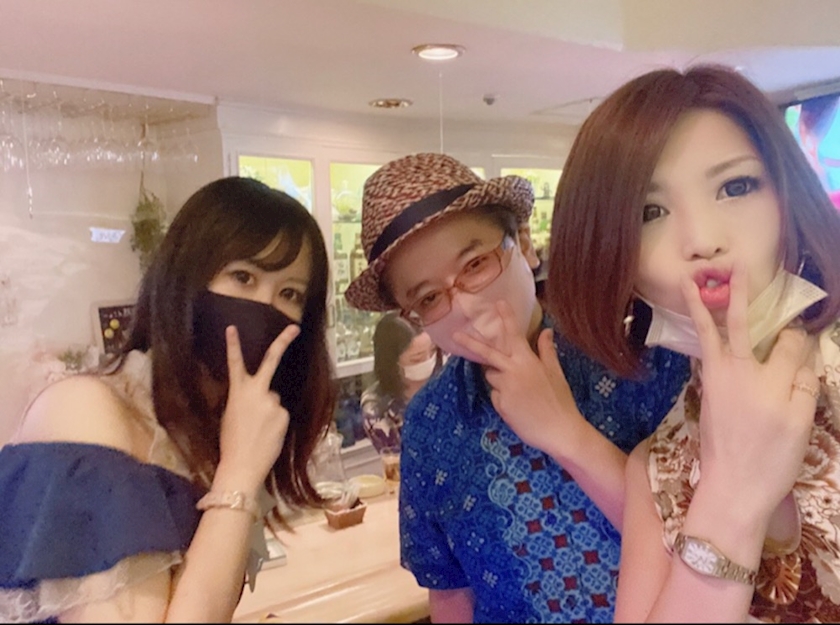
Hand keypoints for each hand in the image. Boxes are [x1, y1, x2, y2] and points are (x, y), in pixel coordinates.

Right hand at [215, 323, 300, 492]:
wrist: (242, 465)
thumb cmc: (231, 443)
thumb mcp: (231, 415)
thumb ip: (245, 400)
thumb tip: (261, 398)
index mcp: (237, 392)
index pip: (235, 363)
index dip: (233, 345)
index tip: (232, 327)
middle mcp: (257, 391)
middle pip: (272, 360)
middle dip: (284, 341)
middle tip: (295, 327)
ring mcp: (273, 401)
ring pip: (274, 400)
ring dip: (269, 410)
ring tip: (258, 430)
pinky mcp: (284, 414)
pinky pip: (280, 414)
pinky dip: (276, 422)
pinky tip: (267, 435)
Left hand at [452, 300, 583, 452]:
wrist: (559, 431)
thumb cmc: (561, 401)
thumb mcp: (556, 373)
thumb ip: (546, 351)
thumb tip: (546, 330)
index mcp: (527, 361)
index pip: (513, 334)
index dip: (506, 317)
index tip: (498, 302)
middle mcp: (512, 371)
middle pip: (487, 354)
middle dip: (470, 343)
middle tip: (455, 336)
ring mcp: (504, 388)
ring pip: (492, 377)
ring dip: (500, 379)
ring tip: (522, 393)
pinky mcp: (500, 404)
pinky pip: (496, 396)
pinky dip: (503, 398)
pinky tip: (520, 407)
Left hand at [683, 262, 816, 524]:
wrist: (731, 489)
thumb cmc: (771, 459)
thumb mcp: (800, 423)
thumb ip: (802, 382)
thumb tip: (800, 350)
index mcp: (766, 380)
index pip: (787, 343)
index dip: (797, 337)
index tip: (801, 336)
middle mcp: (737, 373)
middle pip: (738, 326)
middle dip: (738, 295)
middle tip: (734, 266)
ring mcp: (717, 381)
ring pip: (711, 334)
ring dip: (702, 306)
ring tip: (692, 281)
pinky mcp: (706, 392)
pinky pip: (705, 353)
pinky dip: (701, 333)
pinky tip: (699, 323)